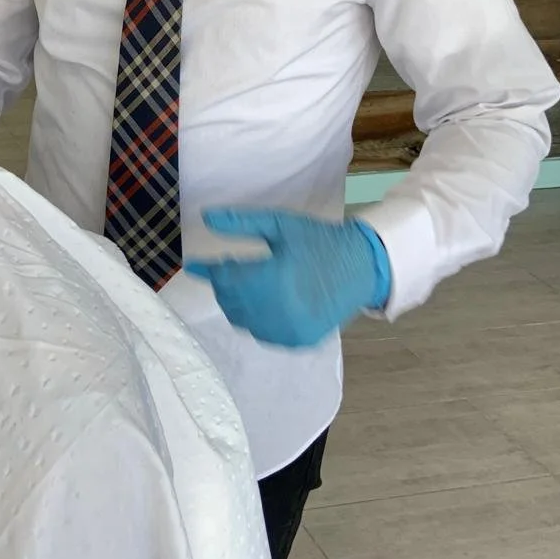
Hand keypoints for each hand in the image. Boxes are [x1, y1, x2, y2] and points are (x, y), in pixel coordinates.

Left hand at [184, 209, 391, 347]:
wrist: (362, 267)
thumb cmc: (318, 241)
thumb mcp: (279, 224)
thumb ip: (240, 222)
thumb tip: (206, 218)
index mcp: (275, 276)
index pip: (225, 279)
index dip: (210, 271)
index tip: (198, 265)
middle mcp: (281, 308)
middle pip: (230, 301)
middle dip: (224, 285)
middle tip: (229, 271)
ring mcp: (290, 329)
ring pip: (242, 320)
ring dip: (237, 302)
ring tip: (247, 285)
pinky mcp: (299, 340)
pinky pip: (262, 334)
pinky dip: (256, 319)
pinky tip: (264, 302)